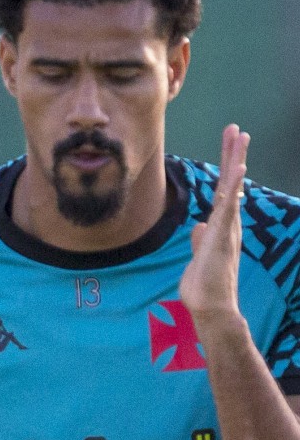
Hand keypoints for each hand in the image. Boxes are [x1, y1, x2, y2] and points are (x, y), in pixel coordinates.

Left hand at [179, 123, 249, 331]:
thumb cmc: (205, 289)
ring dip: (236, 162)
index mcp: (221, 228)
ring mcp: (227, 230)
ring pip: (233, 188)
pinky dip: (233, 189)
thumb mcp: (198, 259)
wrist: (211, 310)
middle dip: (233, 156)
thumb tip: (199, 227)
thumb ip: (200, 241)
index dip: (227, 170)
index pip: (225, 193)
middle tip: (237, 130)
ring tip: (240, 137)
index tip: (231, 148)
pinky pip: (229, 208)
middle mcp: (228, 225)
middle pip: (232, 183)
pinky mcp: (223, 237)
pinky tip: (238, 170)